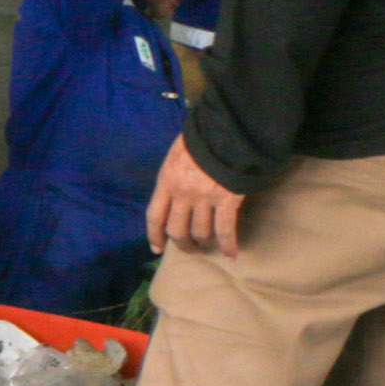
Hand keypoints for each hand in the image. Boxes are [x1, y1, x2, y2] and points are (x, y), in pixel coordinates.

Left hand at [144, 135, 245, 255]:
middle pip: (176, 230)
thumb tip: (174, 190)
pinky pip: (225, 230)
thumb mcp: (177, 153)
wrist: (226, 131)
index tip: (157, 248)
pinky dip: (227, 245)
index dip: (154, 235)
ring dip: (204, 243)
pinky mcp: (226, 201)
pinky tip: (230, 254)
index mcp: (167, 180)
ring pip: (200, 232)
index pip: (154, 215)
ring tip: (209, 246)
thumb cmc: (201, 137)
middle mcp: (182, 194)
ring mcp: (204, 199)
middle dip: (183, 244)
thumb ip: (173, 174)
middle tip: (190, 248)